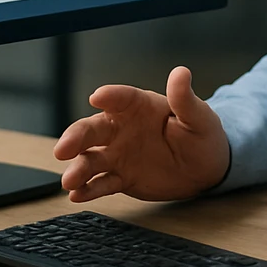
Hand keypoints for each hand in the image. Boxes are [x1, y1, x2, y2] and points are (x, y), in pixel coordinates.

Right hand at [53, 66, 230, 201]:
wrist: (205, 168)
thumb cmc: (201, 134)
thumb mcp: (198, 116)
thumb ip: (184, 98)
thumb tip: (181, 72)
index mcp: (139, 106)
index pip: (121, 98)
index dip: (109, 96)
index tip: (96, 97)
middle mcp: (122, 128)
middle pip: (92, 129)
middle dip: (75, 138)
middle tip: (62, 150)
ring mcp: (118, 154)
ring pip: (91, 159)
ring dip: (78, 168)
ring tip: (69, 181)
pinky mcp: (121, 177)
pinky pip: (102, 182)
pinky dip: (89, 189)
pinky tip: (77, 195)